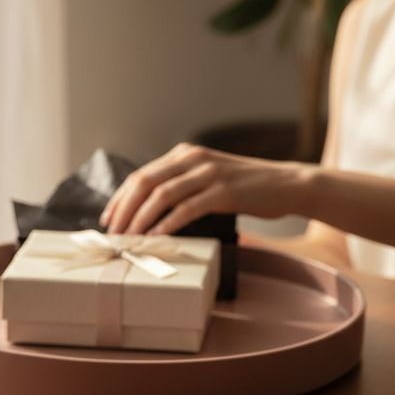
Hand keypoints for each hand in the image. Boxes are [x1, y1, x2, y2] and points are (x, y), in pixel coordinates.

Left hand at [100, 143, 307, 234]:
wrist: (286, 184)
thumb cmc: (247, 186)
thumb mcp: (209, 177)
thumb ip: (183, 184)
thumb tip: (151, 209)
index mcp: (185, 155)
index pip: (141, 175)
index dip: (120, 198)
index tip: (108, 220)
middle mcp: (192, 159)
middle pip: (144, 183)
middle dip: (124, 210)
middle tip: (113, 234)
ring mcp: (208, 174)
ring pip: (161, 195)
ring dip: (140, 219)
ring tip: (129, 239)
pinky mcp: (223, 192)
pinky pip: (187, 208)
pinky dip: (167, 224)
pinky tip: (156, 237)